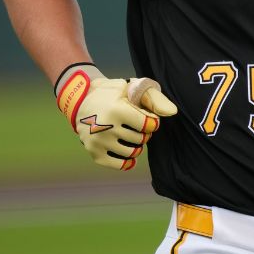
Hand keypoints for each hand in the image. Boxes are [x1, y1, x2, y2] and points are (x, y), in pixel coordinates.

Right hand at [55, 63, 177, 169]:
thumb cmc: (112, 94)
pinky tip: (128, 153)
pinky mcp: (95, 154)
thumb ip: (154, 98)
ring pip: (134, 152)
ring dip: (137, 145)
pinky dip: (128, 161)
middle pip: (142, 139)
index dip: (152, 122)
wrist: (81, 101)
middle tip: (135, 125)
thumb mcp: (131, 88)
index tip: (147, 118)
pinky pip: (120, 165)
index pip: (149, 125)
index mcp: (116, 110)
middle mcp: (105, 128)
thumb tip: (172, 112)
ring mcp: (98, 143)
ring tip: (130, 135)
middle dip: (144, 132)